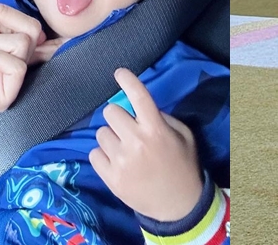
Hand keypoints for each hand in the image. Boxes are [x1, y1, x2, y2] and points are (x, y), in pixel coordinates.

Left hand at [0, 3, 62, 117]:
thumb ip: (17, 20)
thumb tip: (43, 32)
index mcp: (16, 46)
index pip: (48, 39)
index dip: (54, 33)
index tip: (53, 31)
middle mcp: (18, 63)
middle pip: (36, 31)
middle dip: (5, 20)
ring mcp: (12, 81)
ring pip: (25, 44)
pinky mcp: (4, 96)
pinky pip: (17, 67)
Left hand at [90, 68, 203, 221]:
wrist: (177, 205)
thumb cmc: (182, 166)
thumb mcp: (183, 136)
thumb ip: (162, 118)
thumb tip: (139, 108)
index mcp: (156, 129)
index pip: (138, 96)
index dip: (127, 80)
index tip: (119, 73)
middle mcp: (136, 141)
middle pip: (111, 112)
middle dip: (119, 117)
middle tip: (128, 128)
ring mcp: (121, 160)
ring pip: (101, 133)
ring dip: (112, 138)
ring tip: (125, 150)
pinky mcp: (110, 177)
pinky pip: (94, 154)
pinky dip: (104, 156)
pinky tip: (117, 163)